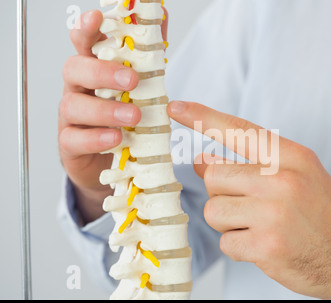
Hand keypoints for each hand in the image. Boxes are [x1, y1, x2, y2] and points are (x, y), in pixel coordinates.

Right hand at [58, 10, 167, 223]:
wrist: (110, 159)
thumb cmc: (123, 116)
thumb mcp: (140, 84)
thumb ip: (148, 52)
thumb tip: (161, 16)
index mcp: (94, 70)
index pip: (85, 44)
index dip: (87, 30)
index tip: (96, 18)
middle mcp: (78, 89)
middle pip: (74, 70)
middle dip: (102, 72)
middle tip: (131, 80)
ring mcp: (71, 117)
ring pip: (73, 105)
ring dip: (105, 110)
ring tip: (133, 117)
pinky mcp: (71, 144)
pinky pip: (74, 139)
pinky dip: (95, 139)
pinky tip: (115, 138)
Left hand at [167, 101, 330, 299]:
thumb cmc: (323, 216)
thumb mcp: (297, 177)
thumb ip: (252, 165)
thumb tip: (204, 158)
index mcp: (292, 157)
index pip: (239, 130)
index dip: (204, 117)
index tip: (176, 108)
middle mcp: (283, 180)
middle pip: (215, 176)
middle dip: (223, 194)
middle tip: (249, 206)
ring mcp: (274, 213)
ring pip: (214, 210)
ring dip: (229, 222)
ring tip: (259, 227)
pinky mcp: (267, 246)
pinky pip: (225, 242)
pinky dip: (239, 247)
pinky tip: (264, 246)